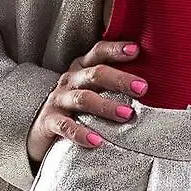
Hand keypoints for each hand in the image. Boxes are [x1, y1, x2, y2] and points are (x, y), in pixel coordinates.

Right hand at [25, 39, 147, 164]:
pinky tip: (97, 141)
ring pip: (83, 99)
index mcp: (81, 68)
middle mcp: (70, 80)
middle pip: (95, 74)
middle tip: (143, 88)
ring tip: (127, 115)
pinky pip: (65, 127)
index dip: (116, 49)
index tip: (136, 50)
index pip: (98, 52)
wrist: (38, 128)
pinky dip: (81, 133)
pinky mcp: (49, 122)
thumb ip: (113, 84)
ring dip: (106, 106)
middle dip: (120, 79)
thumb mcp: (91, 89)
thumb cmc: (75, 106)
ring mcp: (58, 100)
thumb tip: (152, 86)